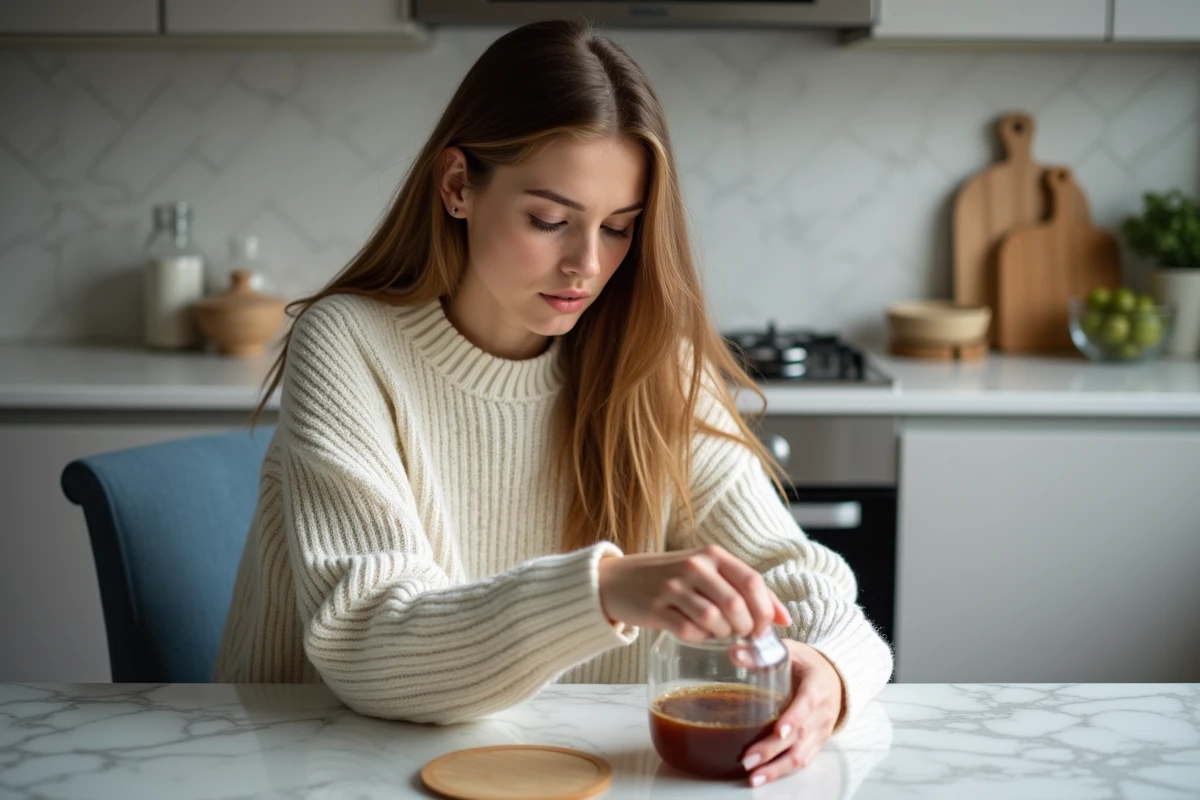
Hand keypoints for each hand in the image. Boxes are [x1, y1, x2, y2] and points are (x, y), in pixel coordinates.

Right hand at [596, 545, 790, 640]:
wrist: (617, 580)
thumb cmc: (671, 578)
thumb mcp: (707, 572)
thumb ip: (743, 589)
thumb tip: (784, 619)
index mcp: (712, 554)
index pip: (752, 581)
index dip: (766, 610)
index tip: (766, 628)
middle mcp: (694, 566)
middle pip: (736, 606)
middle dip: (745, 628)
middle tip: (741, 635)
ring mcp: (673, 587)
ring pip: (714, 620)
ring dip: (721, 634)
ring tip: (716, 632)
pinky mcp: (656, 608)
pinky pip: (688, 632)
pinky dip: (697, 638)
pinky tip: (693, 632)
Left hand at [740, 640, 844, 787]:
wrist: (835, 678)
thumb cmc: (807, 663)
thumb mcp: (790, 651)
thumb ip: (763, 652)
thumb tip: (735, 653)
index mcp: (817, 685)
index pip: (807, 703)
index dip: (794, 718)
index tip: (779, 731)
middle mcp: (822, 711)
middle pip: (799, 735)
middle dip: (772, 750)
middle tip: (748, 759)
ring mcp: (821, 730)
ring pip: (801, 754)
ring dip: (777, 768)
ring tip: (753, 777)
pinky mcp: (818, 743)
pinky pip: (803, 760)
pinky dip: (784, 771)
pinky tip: (765, 776)